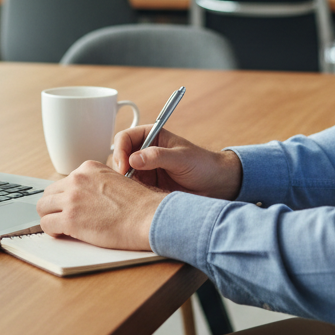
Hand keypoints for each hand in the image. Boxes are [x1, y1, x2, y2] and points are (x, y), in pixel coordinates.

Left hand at [36, 159, 166, 249]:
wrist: (148, 216)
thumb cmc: (140, 204)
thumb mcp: (116, 180)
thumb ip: (97, 184)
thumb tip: (88, 197)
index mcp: (89, 168)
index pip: (65, 181)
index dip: (67, 196)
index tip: (71, 205)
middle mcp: (78, 179)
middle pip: (50, 192)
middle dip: (55, 206)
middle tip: (62, 217)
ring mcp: (72, 198)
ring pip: (43, 207)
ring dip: (50, 217)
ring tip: (60, 227)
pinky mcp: (70, 219)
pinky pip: (47, 224)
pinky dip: (51, 231)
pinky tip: (62, 234)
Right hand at [112, 126, 241, 199]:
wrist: (215, 185)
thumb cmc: (202, 164)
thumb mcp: (181, 158)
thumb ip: (158, 156)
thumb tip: (134, 159)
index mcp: (151, 136)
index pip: (125, 138)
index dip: (120, 150)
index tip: (124, 166)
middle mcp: (144, 151)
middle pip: (119, 156)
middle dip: (119, 168)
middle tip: (126, 181)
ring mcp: (144, 169)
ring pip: (123, 174)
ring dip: (123, 182)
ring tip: (130, 191)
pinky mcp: (147, 186)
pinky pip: (131, 189)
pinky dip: (130, 193)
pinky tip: (135, 198)